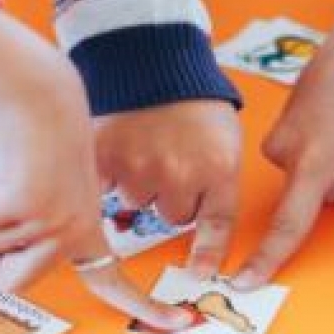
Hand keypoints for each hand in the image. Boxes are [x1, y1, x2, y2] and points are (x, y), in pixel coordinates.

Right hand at [0, 7, 189, 329]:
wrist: (29, 88)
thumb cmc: (24, 137)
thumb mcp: (34, 195)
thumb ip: (25, 230)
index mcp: (84, 227)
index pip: (114, 281)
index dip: (144, 307)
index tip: (183, 322)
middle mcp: (73, 229)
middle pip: (11, 281)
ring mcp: (51, 218)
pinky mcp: (23, 204)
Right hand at [93, 100, 241, 278]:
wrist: (156, 58)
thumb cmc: (195, 99)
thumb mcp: (226, 140)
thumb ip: (219, 181)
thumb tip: (202, 228)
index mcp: (219, 168)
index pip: (216, 225)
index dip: (208, 255)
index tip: (199, 275)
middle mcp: (182, 174)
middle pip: (174, 216)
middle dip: (173, 197)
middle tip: (171, 162)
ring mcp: (142, 167)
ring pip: (140, 203)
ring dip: (142, 184)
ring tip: (147, 147)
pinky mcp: (108, 157)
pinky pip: (109, 187)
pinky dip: (111, 174)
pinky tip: (120, 150)